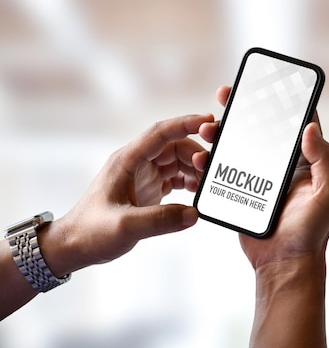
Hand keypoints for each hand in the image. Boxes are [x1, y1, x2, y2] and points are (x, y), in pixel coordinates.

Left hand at [41, 114, 219, 275]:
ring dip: (194, 169)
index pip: (161, 133)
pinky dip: (189, 182)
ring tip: (208, 184)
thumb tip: (194, 214)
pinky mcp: (147, 189)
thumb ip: (160, 220)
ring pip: (176, 161)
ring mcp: (142, 175)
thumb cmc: (91, 232)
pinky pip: (174, 177)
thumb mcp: (125, 226)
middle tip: (214, 169)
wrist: (75, 245)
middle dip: (196, 153)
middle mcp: (136, 163)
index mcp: (127, 161)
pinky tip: (197, 193)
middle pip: (174, 146)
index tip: (208, 122)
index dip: (185, 124)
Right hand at [193, 86, 328, 347]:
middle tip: (225, 93)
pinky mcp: (241, 190)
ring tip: (207, 127)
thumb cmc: (312, 231)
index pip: (296, 122)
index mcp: (306, 161)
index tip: (265, 83)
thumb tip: (310, 127)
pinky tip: (200, 155)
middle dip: (242, 108)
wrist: (284, 263)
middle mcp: (282, 165)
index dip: (282, 100)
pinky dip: (210, 159)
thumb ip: (325, 160)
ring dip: (221, 132)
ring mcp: (260, 177)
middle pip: (260, 128)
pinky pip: (223, 169)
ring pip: (238, 145)